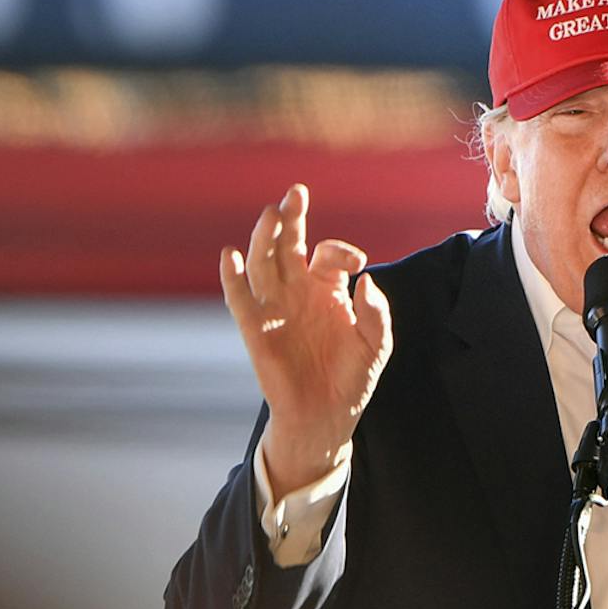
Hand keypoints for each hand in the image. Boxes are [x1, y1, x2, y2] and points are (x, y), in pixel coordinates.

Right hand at [218, 184, 393, 497]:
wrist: (325, 415)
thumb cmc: (351, 378)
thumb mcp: (376, 346)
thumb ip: (376, 314)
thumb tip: (366, 280)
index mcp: (327, 288)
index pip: (328, 254)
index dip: (340, 250)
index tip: (357, 261)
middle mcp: (297, 291)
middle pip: (288, 245)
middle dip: (291, 219)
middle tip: (296, 193)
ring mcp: (275, 307)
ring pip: (263, 263)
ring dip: (264, 238)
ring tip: (270, 214)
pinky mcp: (255, 328)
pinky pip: (240, 298)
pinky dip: (232, 278)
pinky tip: (230, 256)